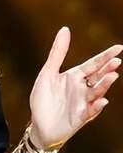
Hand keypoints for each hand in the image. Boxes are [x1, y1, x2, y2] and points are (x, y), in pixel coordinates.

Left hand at [28, 27, 121, 148]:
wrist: (38, 123)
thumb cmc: (44, 98)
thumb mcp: (48, 72)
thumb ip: (58, 52)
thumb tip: (65, 29)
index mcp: (75, 77)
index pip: (93, 64)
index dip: (105, 56)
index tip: (119, 47)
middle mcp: (82, 89)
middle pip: (98, 77)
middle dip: (108, 69)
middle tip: (117, 61)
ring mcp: (83, 103)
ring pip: (97, 93)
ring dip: (104, 85)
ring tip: (112, 76)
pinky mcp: (79, 117)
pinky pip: (90, 111)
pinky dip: (96, 107)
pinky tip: (101, 101)